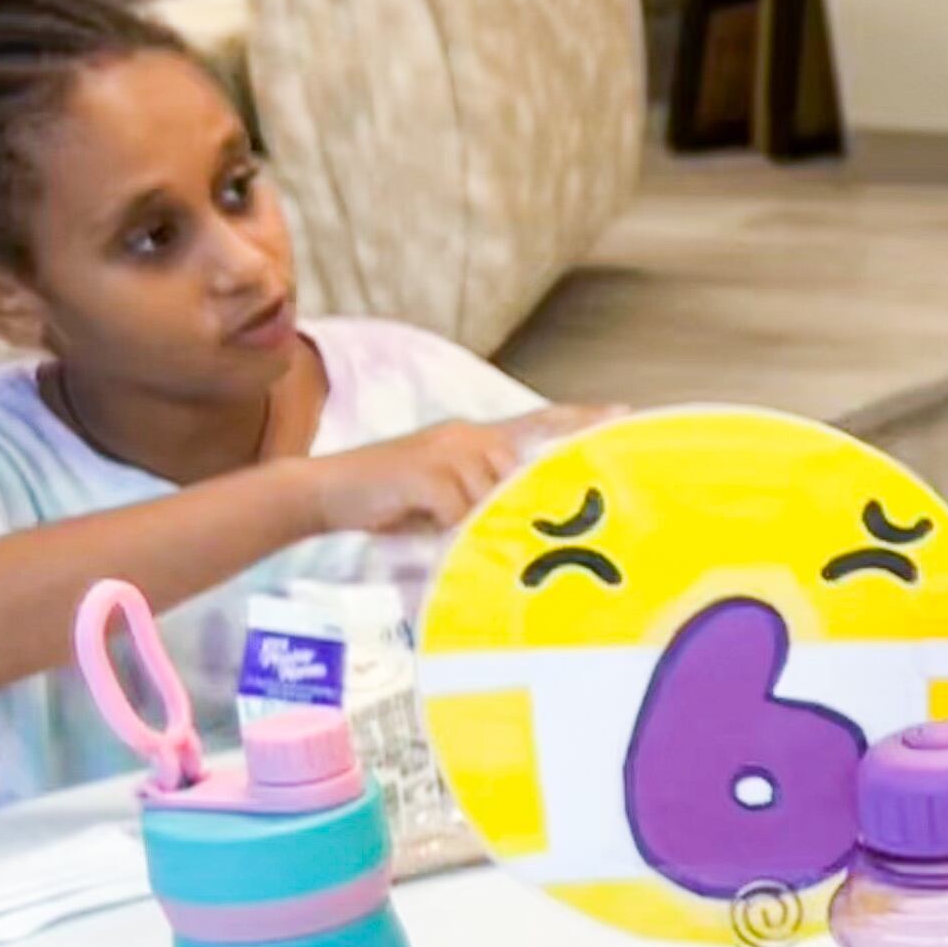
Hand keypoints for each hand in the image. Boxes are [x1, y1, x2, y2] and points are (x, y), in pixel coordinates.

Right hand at [307, 411, 604, 537]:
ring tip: (444, 532)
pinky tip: (430, 533)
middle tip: (500, 528)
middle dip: (523, 507)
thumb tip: (523, 523)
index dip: (581, 419)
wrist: (323, 493)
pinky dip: (451, 532)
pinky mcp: (430, 475)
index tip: (624, 413)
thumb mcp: (444, 498)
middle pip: (521, 477)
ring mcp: (450, 452)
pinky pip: (462, 514)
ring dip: (477, 526)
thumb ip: (482, 500)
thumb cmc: (388, 501)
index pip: (538, 422)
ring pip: (493, 500)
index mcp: (475, 438)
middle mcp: (469, 436)